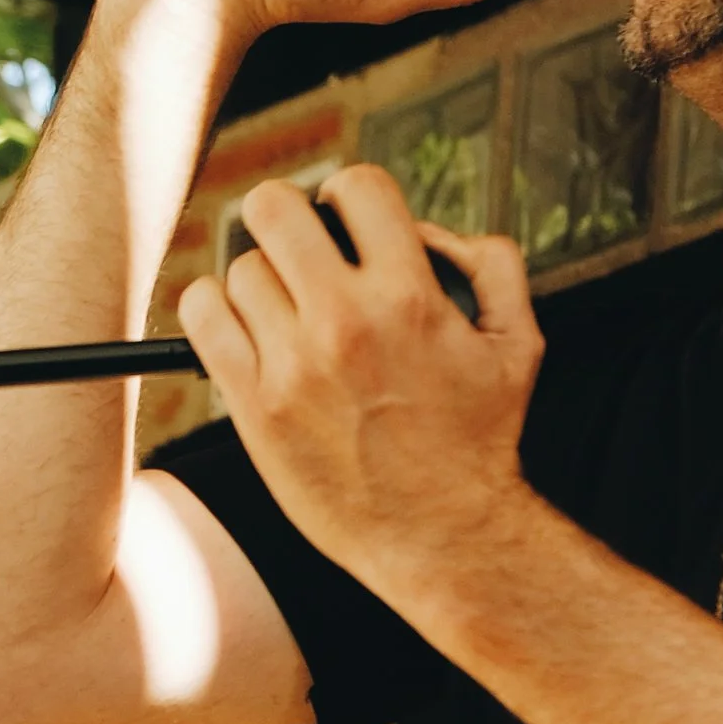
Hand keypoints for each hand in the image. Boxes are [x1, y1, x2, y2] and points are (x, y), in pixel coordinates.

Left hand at [179, 164, 545, 613]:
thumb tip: (431, 232)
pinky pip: (203, 318)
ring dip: (261, 280)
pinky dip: (214, 311)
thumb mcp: (519, 342)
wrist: (445, 536)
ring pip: (239, 268)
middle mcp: (346, 321)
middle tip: (299, 247)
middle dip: (288, 218)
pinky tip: (243, 328)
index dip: (350, 194)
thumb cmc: (481, 441)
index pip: (355, 186)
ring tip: (284, 309)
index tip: (347, 223)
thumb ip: (493, 263)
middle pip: (273, 209)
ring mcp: (294, 364)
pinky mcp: (256, 405)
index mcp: (409, 296)